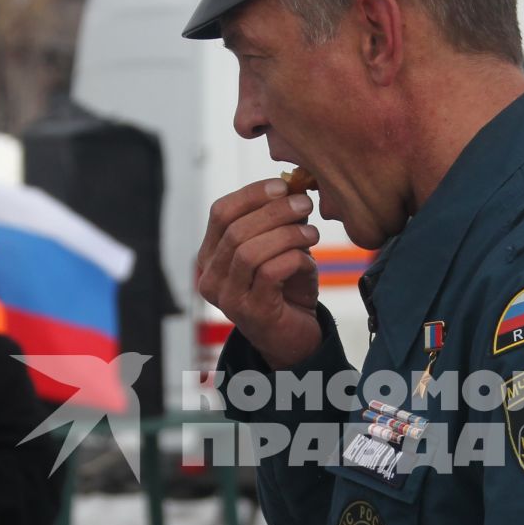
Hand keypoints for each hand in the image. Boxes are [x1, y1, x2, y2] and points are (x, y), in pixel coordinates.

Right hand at [196, 178, 322, 368]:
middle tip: (305, 204)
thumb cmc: (286, 290)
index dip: (252, 194)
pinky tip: (309, 260)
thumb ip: (278, 222)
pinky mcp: (251, 313)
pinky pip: (269, 273)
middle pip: (236, 230)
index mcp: (211, 256)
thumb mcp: (279, 249)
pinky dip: (293, 259)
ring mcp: (227, 298)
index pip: (220, 212)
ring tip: (312, 232)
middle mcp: (210, 277)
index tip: (283, 185)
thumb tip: (292, 188)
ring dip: (286, 235)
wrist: (295, 339)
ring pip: (249, 251)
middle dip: (275, 211)